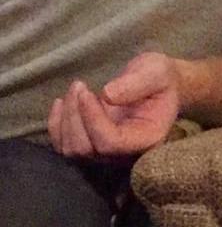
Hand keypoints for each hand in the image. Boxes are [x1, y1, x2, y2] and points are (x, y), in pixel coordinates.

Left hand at [46, 52, 182, 160]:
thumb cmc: (160, 78)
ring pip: (72, 150)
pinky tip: (60, 103)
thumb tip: (107, 95)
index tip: (87, 92)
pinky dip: (56, 126)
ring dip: (65, 119)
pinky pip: (64, 147)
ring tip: (75, 89)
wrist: (159, 86)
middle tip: (79, 85)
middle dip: (75, 116)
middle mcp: (126, 154)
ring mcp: (106, 154)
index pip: (111, 142)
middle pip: (87, 149)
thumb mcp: (156, 72)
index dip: (93, 120)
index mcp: (148, 138)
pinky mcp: (91, 148)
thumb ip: (137, 83)